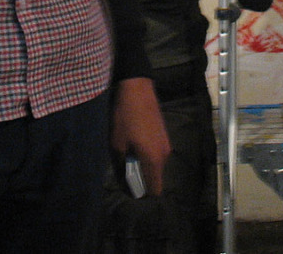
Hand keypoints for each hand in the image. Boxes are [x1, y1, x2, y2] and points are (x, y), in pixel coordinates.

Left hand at [110, 76, 170, 195]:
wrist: (137, 89)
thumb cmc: (125, 118)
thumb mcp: (117, 144)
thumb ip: (121, 166)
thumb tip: (124, 181)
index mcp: (153, 160)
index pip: (155, 189)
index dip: (143, 193)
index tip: (130, 188)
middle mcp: (164, 154)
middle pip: (155, 177)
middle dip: (141, 178)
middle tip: (124, 169)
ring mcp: (166, 143)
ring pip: (155, 164)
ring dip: (143, 164)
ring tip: (127, 153)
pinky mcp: (164, 134)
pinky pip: (156, 153)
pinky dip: (147, 154)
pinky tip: (134, 142)